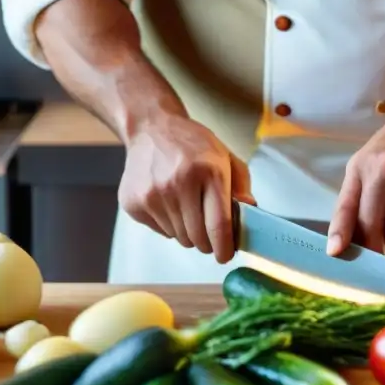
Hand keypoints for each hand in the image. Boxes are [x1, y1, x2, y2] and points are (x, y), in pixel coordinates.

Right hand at [118, 113, 254, 262]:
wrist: (150, 128)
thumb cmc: (192, 144)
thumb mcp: (225, 157)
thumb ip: (241, 186)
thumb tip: (250, 214)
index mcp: (208, 171)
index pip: (218, 225)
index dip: (224, 248)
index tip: (226, 256)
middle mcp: (179, 183)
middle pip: (198, 238)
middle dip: (207, 240)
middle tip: (207, 229)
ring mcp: (153, 194)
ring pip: (179, 237)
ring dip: (187, 231)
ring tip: (186, 206)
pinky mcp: (134, 202)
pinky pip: (160, 231)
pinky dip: (168, 224)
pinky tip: (168, 201)